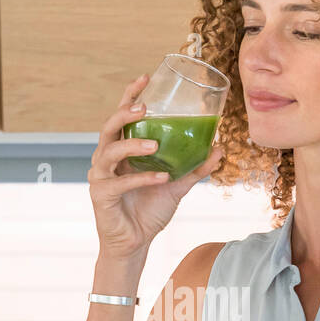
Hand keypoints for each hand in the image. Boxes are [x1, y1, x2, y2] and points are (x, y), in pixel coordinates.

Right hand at [88, 73, 223, 258]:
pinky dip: (141, 178)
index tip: (146, 77)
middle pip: (109, 126)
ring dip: (132, 145)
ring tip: (155, 144)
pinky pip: (120, 183)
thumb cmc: (149, 211)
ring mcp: (100, 176)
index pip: (122, 116)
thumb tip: (219, 149)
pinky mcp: (101, 196)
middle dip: (125, 113)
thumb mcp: (178, 186)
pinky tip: (161, 178)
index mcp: (121, 150)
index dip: (130, 95)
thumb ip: (195, 168)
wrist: (135, 243)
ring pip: (109, 151)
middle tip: (145, 107)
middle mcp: (106, 159)